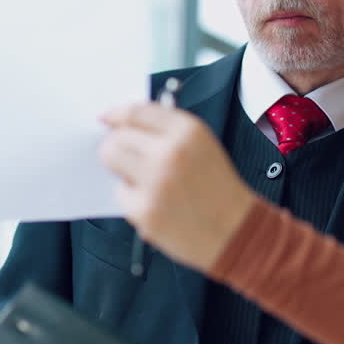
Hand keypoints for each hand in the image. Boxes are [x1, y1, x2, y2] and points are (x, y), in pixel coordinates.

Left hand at [99, 102, 257, 271]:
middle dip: (116, 145)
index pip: (136, 112)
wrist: (236, 231)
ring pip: (112, 162)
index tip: (107, 118)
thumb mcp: (203, 145)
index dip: (116, 114)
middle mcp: (171, 153)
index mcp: (188, 131)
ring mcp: (156, 183)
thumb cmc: (219, 190)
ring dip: (122, 169)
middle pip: (117, 138)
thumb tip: (124, 125)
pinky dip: (133, 199)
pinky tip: (157, 204)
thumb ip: (167, 131)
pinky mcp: (145, 211)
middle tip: (127, 157)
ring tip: (147, 181)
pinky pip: (121, 195)